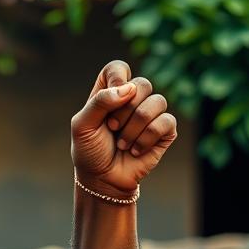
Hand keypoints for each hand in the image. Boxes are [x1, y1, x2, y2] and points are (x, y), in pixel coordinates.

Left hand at [71, 60, 176, 197]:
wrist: (103, 180)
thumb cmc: (90, 152)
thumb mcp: (82, 126)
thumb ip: (99, 102)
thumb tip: (129, 88)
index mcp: (111, 91)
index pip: (119, 68)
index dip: (117, 79)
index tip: (108, 99)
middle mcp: (133, 98)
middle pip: (142, 84)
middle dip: (125, 111)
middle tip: (112, 128)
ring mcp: (150, 113)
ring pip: (157, 102)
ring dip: (135, 128)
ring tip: (122, 143)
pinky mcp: (164, 130)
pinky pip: (166, 122)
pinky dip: (146, 139)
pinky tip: (135, 150)